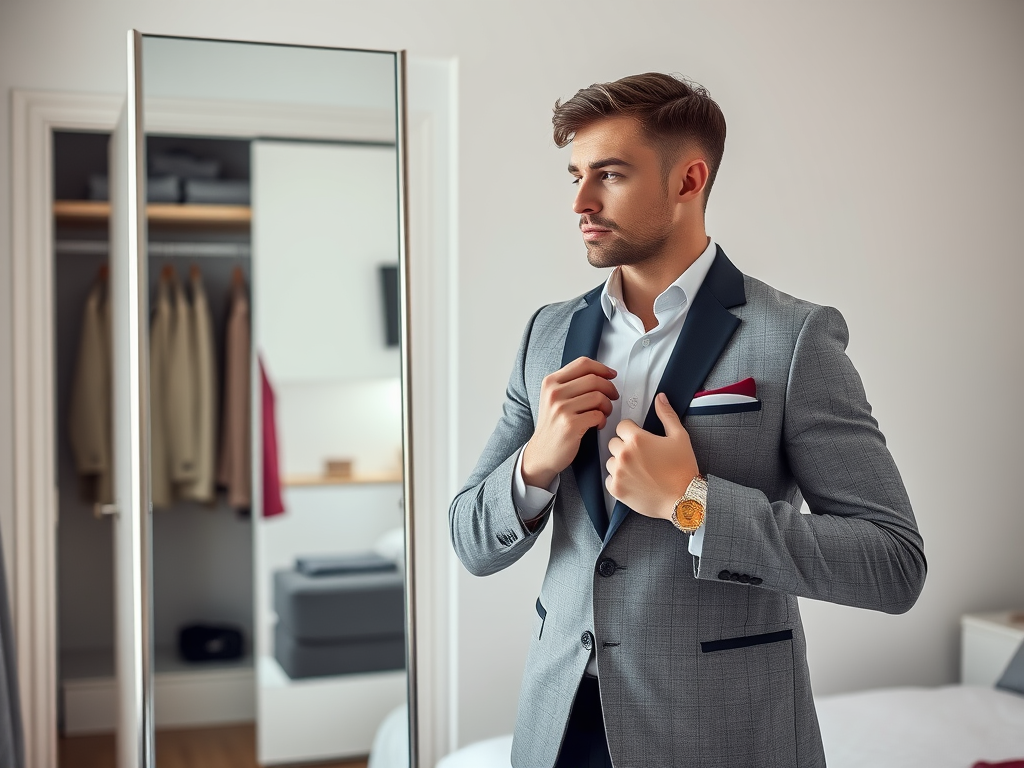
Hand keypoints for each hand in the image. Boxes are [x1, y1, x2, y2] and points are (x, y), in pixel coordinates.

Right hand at [522, 357, 617, 487]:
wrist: (541, 452)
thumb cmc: (553, 425)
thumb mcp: (554, 398)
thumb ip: (571, 384)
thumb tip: (601, 373)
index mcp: (551, 382)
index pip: (583, 363)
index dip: (602, 368)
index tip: (611, 375)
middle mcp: (554, 393)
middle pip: (594, 379)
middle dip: (610, 388)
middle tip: (613, 397)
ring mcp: (561, 409)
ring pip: (598, 397)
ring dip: (607, 406)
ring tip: (604, 413)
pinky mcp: (570, 425)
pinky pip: (598, 415)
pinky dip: (603, 419)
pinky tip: (598, 424)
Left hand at [605, 392, 698, 519]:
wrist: (684, 499)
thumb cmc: (683, 470)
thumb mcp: (679, 437)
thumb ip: (666, 415)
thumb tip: (660, 398)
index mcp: (637, 439)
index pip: (622, 426)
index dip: (631, 431)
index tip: (639, 439)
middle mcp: (624, 454)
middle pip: (614, 442)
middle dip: (625, 446)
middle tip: (641, 455)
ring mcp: (619, 472)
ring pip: (610, 460)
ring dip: (620, 463)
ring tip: (638, 469)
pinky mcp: (616, 489)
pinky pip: (608, 479)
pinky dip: (618, 480)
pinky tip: (634, 481)